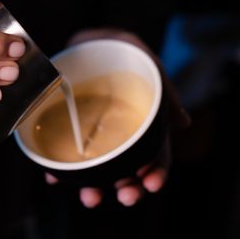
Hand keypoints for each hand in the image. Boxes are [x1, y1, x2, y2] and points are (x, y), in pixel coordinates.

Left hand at [44, 28, 189, 207]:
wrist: (91, 40)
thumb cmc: (124, 52)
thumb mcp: (147, 64)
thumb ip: (164, 90)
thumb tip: (184, 124)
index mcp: (143, 124)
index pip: (156, 154)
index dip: (156, 172)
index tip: (150, 184)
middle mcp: (121, 134)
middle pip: (129, 168)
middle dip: (129, 188)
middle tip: (124, 197)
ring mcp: (95, 134)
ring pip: (99, 168)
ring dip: (95, 186)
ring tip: (90, 198)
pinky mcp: (70, 129)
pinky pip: (66, 153)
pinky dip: (61, 169)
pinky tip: (55, 179)